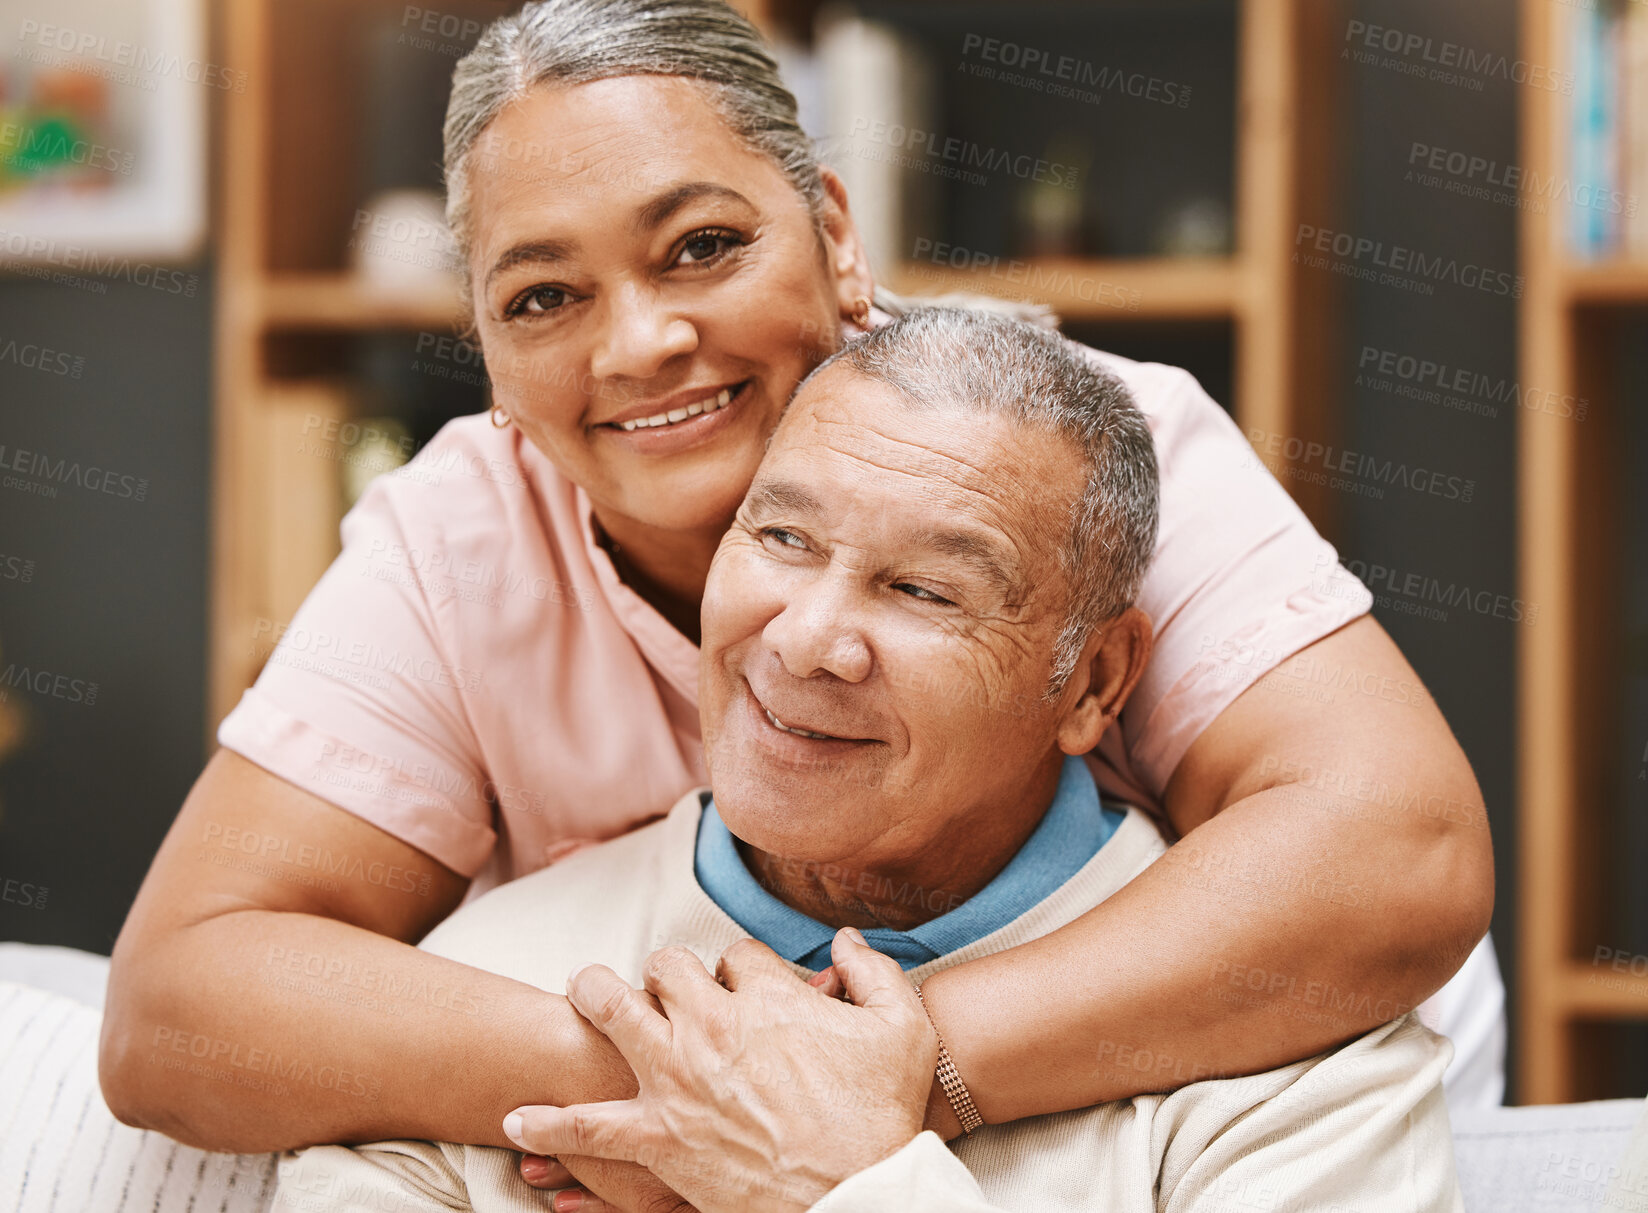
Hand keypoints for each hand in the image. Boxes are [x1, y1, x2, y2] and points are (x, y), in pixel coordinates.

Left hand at [503, 927, 937, 1212]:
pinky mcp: (657, 1138)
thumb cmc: (884, 1114)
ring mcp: (676, 1082)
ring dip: (594, 996)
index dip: (740, 968)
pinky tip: (518, 1118)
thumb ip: (875, 970)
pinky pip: (587, 1127)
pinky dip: (550, 1124)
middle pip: (665, 967)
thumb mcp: (903, 1028)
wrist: (859, 1194)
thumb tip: (845, 939)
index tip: (747, 987)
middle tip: (667, 986)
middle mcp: (710, 1026)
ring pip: (611, 1011)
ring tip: (582, 993)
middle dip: (667, 971)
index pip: (734, 955)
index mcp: (766, 996)